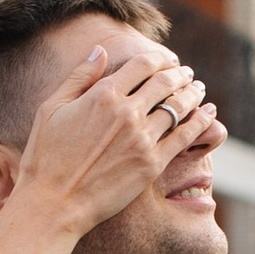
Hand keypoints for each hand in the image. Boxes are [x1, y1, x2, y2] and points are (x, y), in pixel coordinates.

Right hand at [12, 43, 221, 239]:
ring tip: (199, 90)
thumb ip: (79, 76)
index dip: (161, 58)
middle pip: (165, 82)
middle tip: (187, 74)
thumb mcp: (51, 108)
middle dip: (180, 74)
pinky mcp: (152, 164)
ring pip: (179, 106)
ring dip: (193, 94)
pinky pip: (185, 136)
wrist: (54, 203)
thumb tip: (101, 50)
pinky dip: (201, 121)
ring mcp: (142, 138)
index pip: (143, 65)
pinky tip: (209, 114)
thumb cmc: (45, 157)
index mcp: (103, 94)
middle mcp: (126, 112)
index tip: (168, 60)